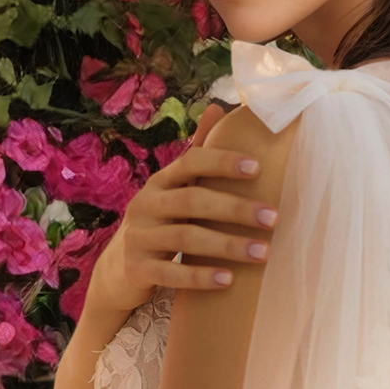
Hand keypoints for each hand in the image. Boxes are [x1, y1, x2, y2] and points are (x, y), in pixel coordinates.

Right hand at [88, 102, 278, 318]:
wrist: (116, 273)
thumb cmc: (157, 225)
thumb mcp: (171, 190)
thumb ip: (196, 157)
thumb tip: (218, 108)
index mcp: (159, 183)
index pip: (190, 162)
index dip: (222, 162)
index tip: (258, 168)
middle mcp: (145, 205)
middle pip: (193, 200)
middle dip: (236, 208)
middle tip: (273, 218)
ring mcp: (138, 238)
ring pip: (186, 237)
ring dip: (227, 245)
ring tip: (262, 253)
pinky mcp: (137, 270)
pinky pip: (171, 273)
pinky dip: (201, 277)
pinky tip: (228, 280)